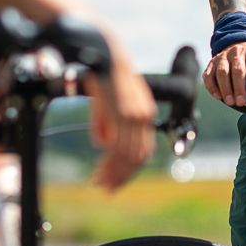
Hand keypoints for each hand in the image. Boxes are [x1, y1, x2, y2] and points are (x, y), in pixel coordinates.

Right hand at [86, 59, 157, 191]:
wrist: (105, 55)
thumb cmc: (105, 78)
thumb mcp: (110, 105)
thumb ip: (109, 125)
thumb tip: (103, 146)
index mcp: (146, 114)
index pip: (143, 149)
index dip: (130, 168)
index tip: (115, 180)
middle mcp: (146, 117)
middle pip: (138, 157)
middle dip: (123, 175)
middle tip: (108, 189)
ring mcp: (136, 116)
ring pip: (128, 156)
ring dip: (114, 173)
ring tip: (100, 184)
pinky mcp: (124, 115)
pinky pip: (117, 147)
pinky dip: (109, 164)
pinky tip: (99, 172)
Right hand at [203, 41, 245, 106]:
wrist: (238, 45)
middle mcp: (237, 52)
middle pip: (238, 70)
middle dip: (239, 88)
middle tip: (241, 102)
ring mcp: (223, 57)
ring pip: (223, 72)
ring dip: (226, 88)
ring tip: (230, 101)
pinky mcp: (212, 63)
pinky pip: (209, 75)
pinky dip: (212, 86)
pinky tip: (218, 96)